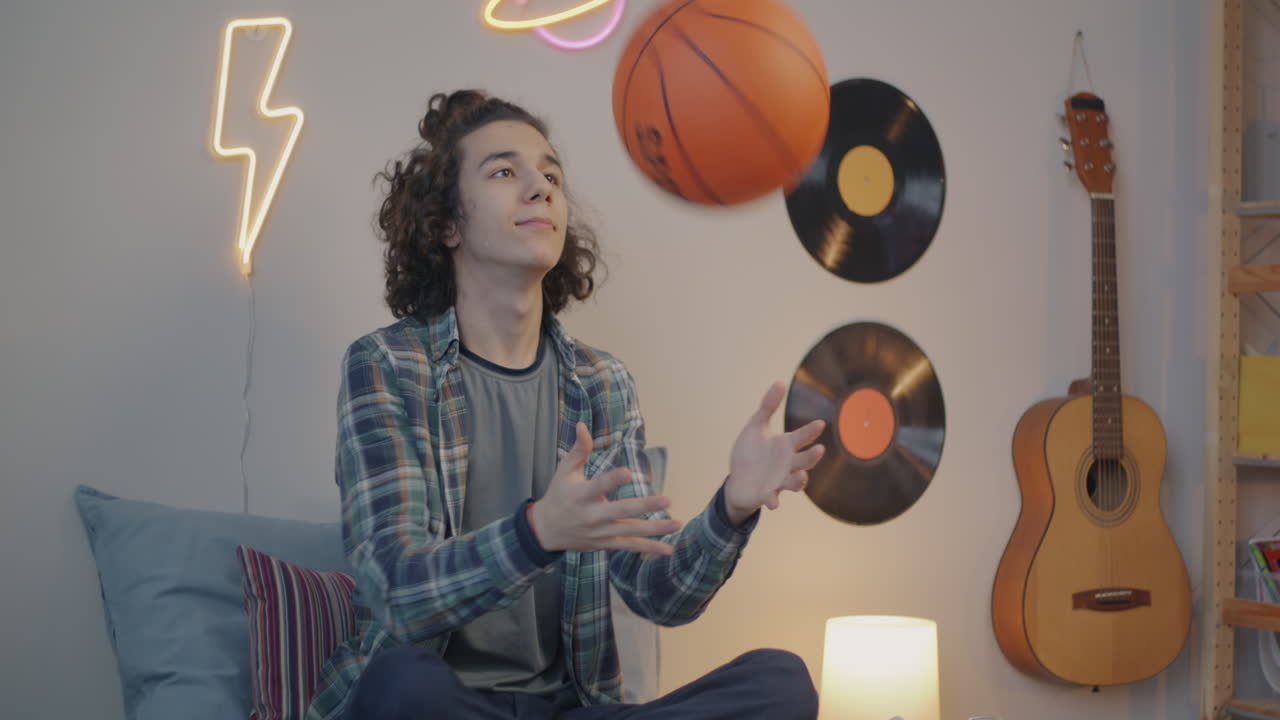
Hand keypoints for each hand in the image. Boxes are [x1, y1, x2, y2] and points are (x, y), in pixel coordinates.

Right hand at [531, 422, 681, 555]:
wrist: (546, 529)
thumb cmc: (559, 493)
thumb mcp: (564, 470)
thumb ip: (578, 449)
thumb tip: (583, 425)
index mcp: (581, 495)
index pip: (598, 486)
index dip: (613, 480)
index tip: (628, 472)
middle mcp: (591, 516)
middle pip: (621, 511)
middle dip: (645, 506)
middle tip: (667, 500)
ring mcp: (600, 532)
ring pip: (630, 531)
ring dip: (655, 529)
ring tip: (677, 524)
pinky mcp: (605, 543)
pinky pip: (629, 547)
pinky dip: (649, 549)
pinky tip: (667, 550)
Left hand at [724, 381, 825, 524]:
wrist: (738, 481)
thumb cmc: (750, 453)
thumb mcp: (755, 427)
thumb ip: (767, 407)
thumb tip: (779, 382)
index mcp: (785, 446)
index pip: (802, 437)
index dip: (811, 431)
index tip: (820, 423)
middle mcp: (787, 464)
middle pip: (804, 460)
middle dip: (812, 456)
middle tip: (819, 449)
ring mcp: (779, 481)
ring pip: (794, 481)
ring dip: (798, 480)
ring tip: (801, 476)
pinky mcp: (767, 494)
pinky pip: (773, 498)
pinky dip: (773, 500)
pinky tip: (773, 503)